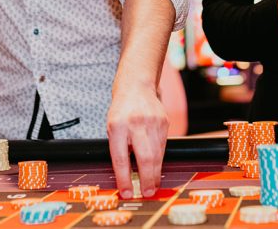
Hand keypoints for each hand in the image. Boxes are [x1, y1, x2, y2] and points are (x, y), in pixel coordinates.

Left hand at [107, 84, 167, 199]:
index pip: (120, 158)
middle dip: (147, 179)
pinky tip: (156, 166)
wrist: (137, 86)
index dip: (123, 178)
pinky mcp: (165, 122)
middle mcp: (136, 123)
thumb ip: (120, 148)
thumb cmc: (122, 109)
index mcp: (117, 126)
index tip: (127, 192)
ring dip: (155, 172)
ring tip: (152, 185)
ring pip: (157, 154)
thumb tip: (127, 175)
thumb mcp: (112, 127)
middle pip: (145, 157)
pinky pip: (163, 146)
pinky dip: (160, 158)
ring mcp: (153, 122)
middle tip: (147, 193)